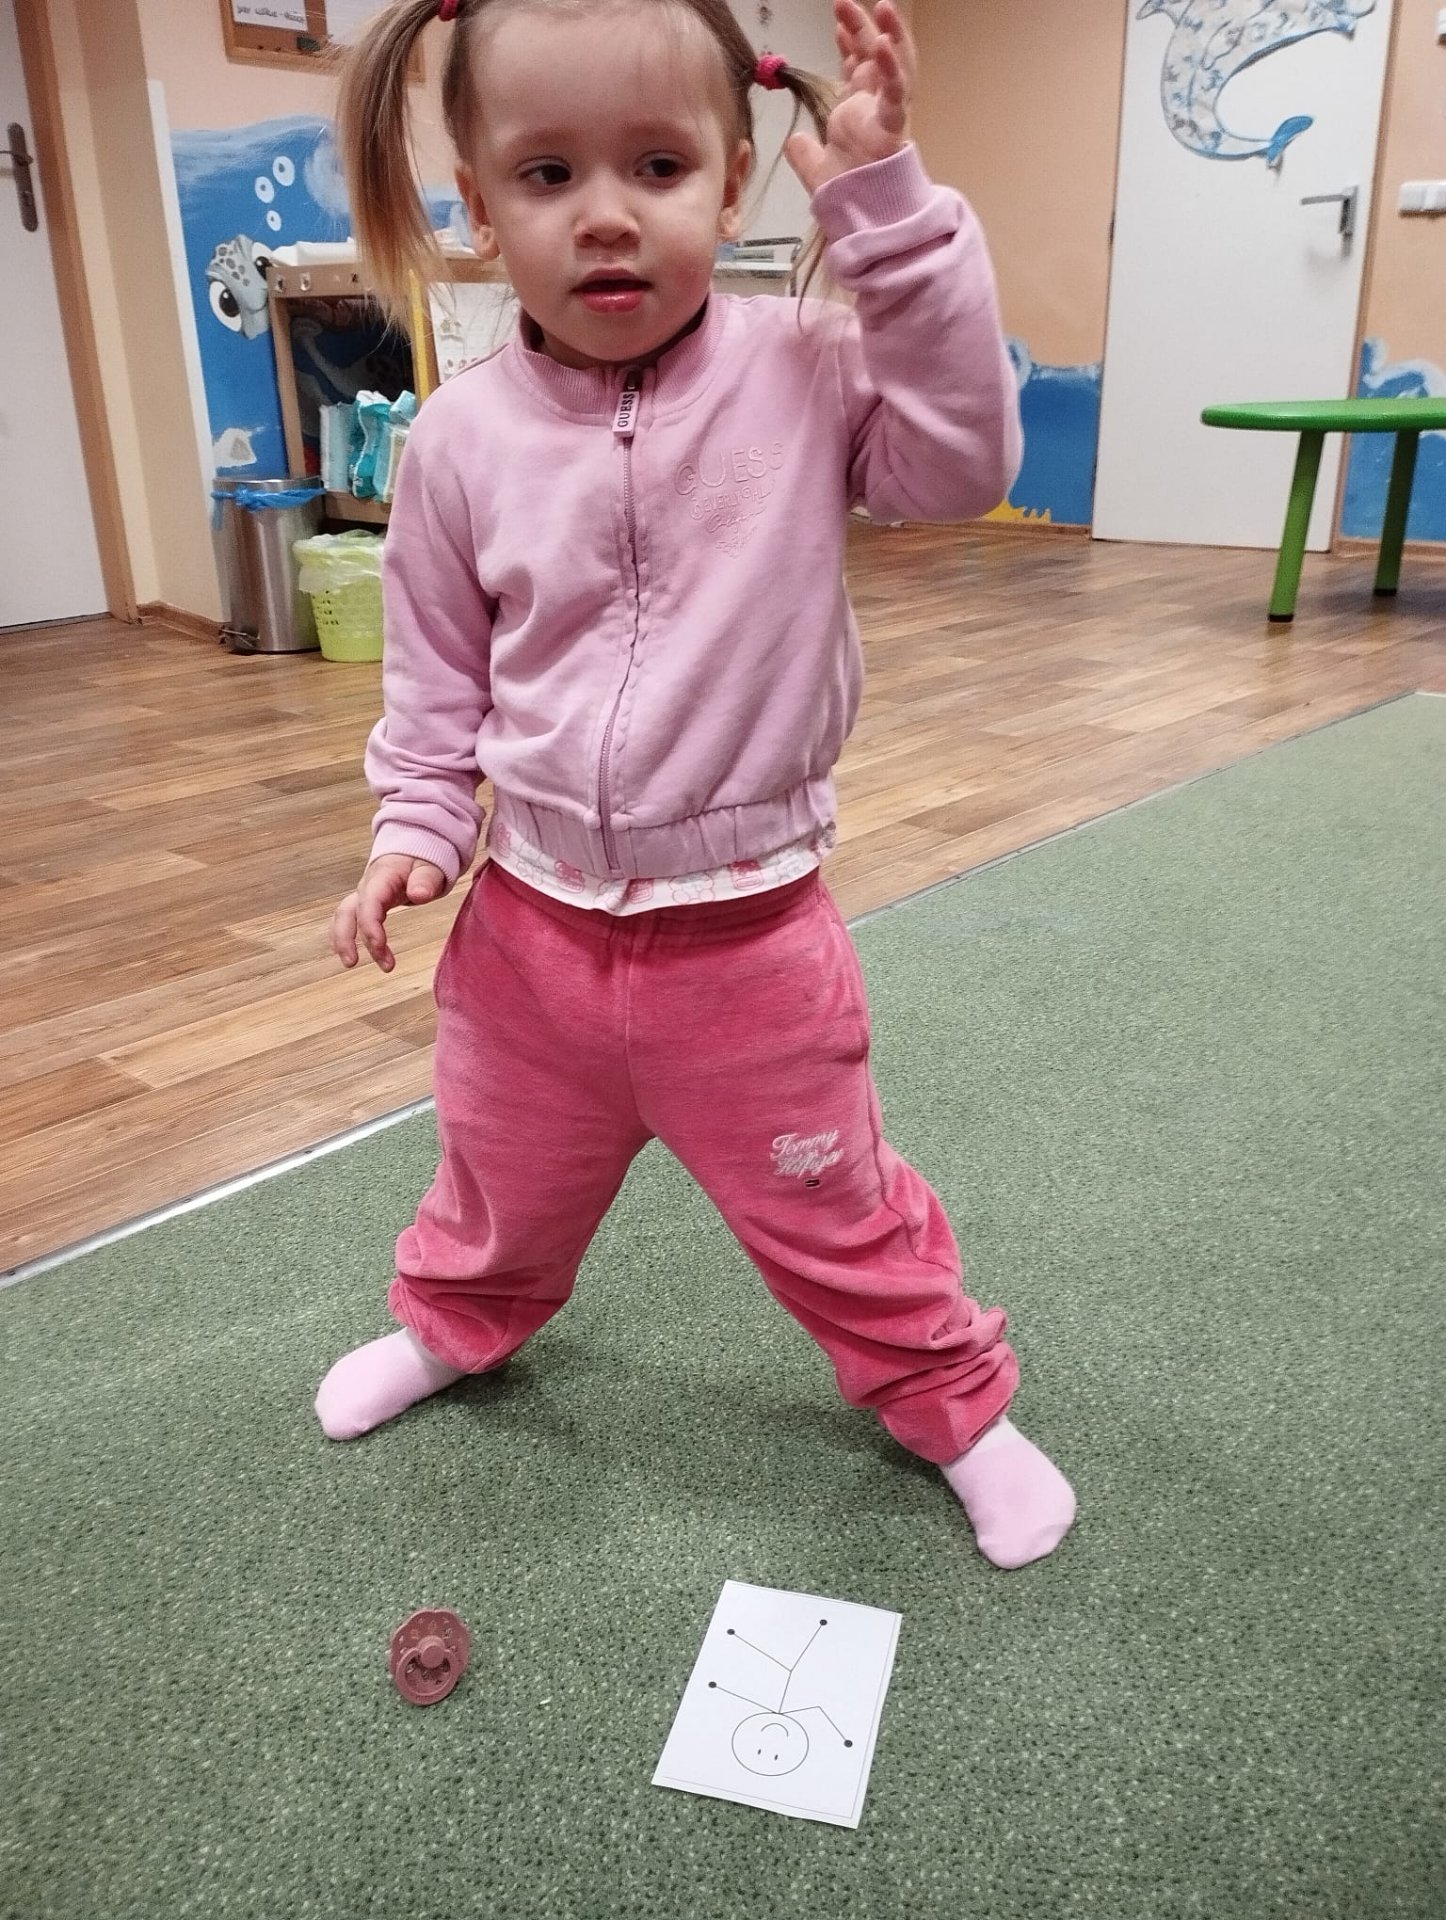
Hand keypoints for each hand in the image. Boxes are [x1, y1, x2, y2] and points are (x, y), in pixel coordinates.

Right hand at [332, 854, 447, 971]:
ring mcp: (364, 895)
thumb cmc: (421, 860)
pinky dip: (345, 937)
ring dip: (343, 940)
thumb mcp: (431, 867)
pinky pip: (349, 920)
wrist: (413, 851)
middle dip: (347, 937)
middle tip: (352, 963)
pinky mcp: (365, 904)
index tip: (379, 946)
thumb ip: (426, 880)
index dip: (370, 925)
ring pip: (344, 916)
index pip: (370, 901)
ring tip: (350, 963)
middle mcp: (368, 886)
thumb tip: (419, 895)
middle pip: (349, 911)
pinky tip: (350, 955)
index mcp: (383, 876)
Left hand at [785, 0, 914, 195]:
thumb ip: (805, 153)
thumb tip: (793, 142)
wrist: (861, 219)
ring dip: (888, 33)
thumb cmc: (849, 195)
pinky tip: (882, 44)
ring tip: (882, 6)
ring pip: (896, 63)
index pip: (859, 68)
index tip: (837, 25)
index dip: (850, 44)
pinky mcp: (894, 126)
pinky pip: (897, 91)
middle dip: (862, 27)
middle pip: (874, 56)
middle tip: (843, 3)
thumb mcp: (817, 169)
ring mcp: (888, 114)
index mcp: (861, 112)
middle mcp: (877, 107)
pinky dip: (892, 66)